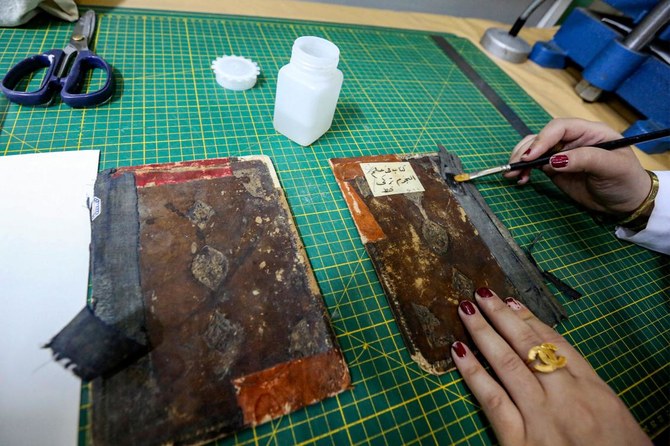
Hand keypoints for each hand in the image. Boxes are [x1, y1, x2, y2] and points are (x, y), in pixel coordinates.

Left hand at [451, 288, 650, 445]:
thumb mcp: (614, 417)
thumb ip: (585, 388)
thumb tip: (554, 365)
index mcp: (594, 390)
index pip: (557, 343)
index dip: (530, 320)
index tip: (511, 303)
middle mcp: (567, 397)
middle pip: (528, 345)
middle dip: (502, 316)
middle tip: (482, 294)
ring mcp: (541, 417)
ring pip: (507, 363)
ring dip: (483, 332)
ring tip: (466, 310)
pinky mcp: (519, 441)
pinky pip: (492, 400)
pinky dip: (473, 373)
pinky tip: (458, 351)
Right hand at [505, 118, 650, 215]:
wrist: (627, 202)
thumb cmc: (626, 181)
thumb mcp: (612, 167)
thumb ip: (585, 159)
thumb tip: (554, 160)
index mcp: (590, 132)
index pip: (560, 128)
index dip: (543, 139)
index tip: (530, 157)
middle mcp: (574, 140)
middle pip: (543, 137)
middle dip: (526, 150)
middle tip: (514, 165)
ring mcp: (563, 154)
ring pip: (535, 150)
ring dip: (521, 160)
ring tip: (512, 175)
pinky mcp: (556, 169)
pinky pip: (535, 166)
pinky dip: (525, 171)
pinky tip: (520, 179)